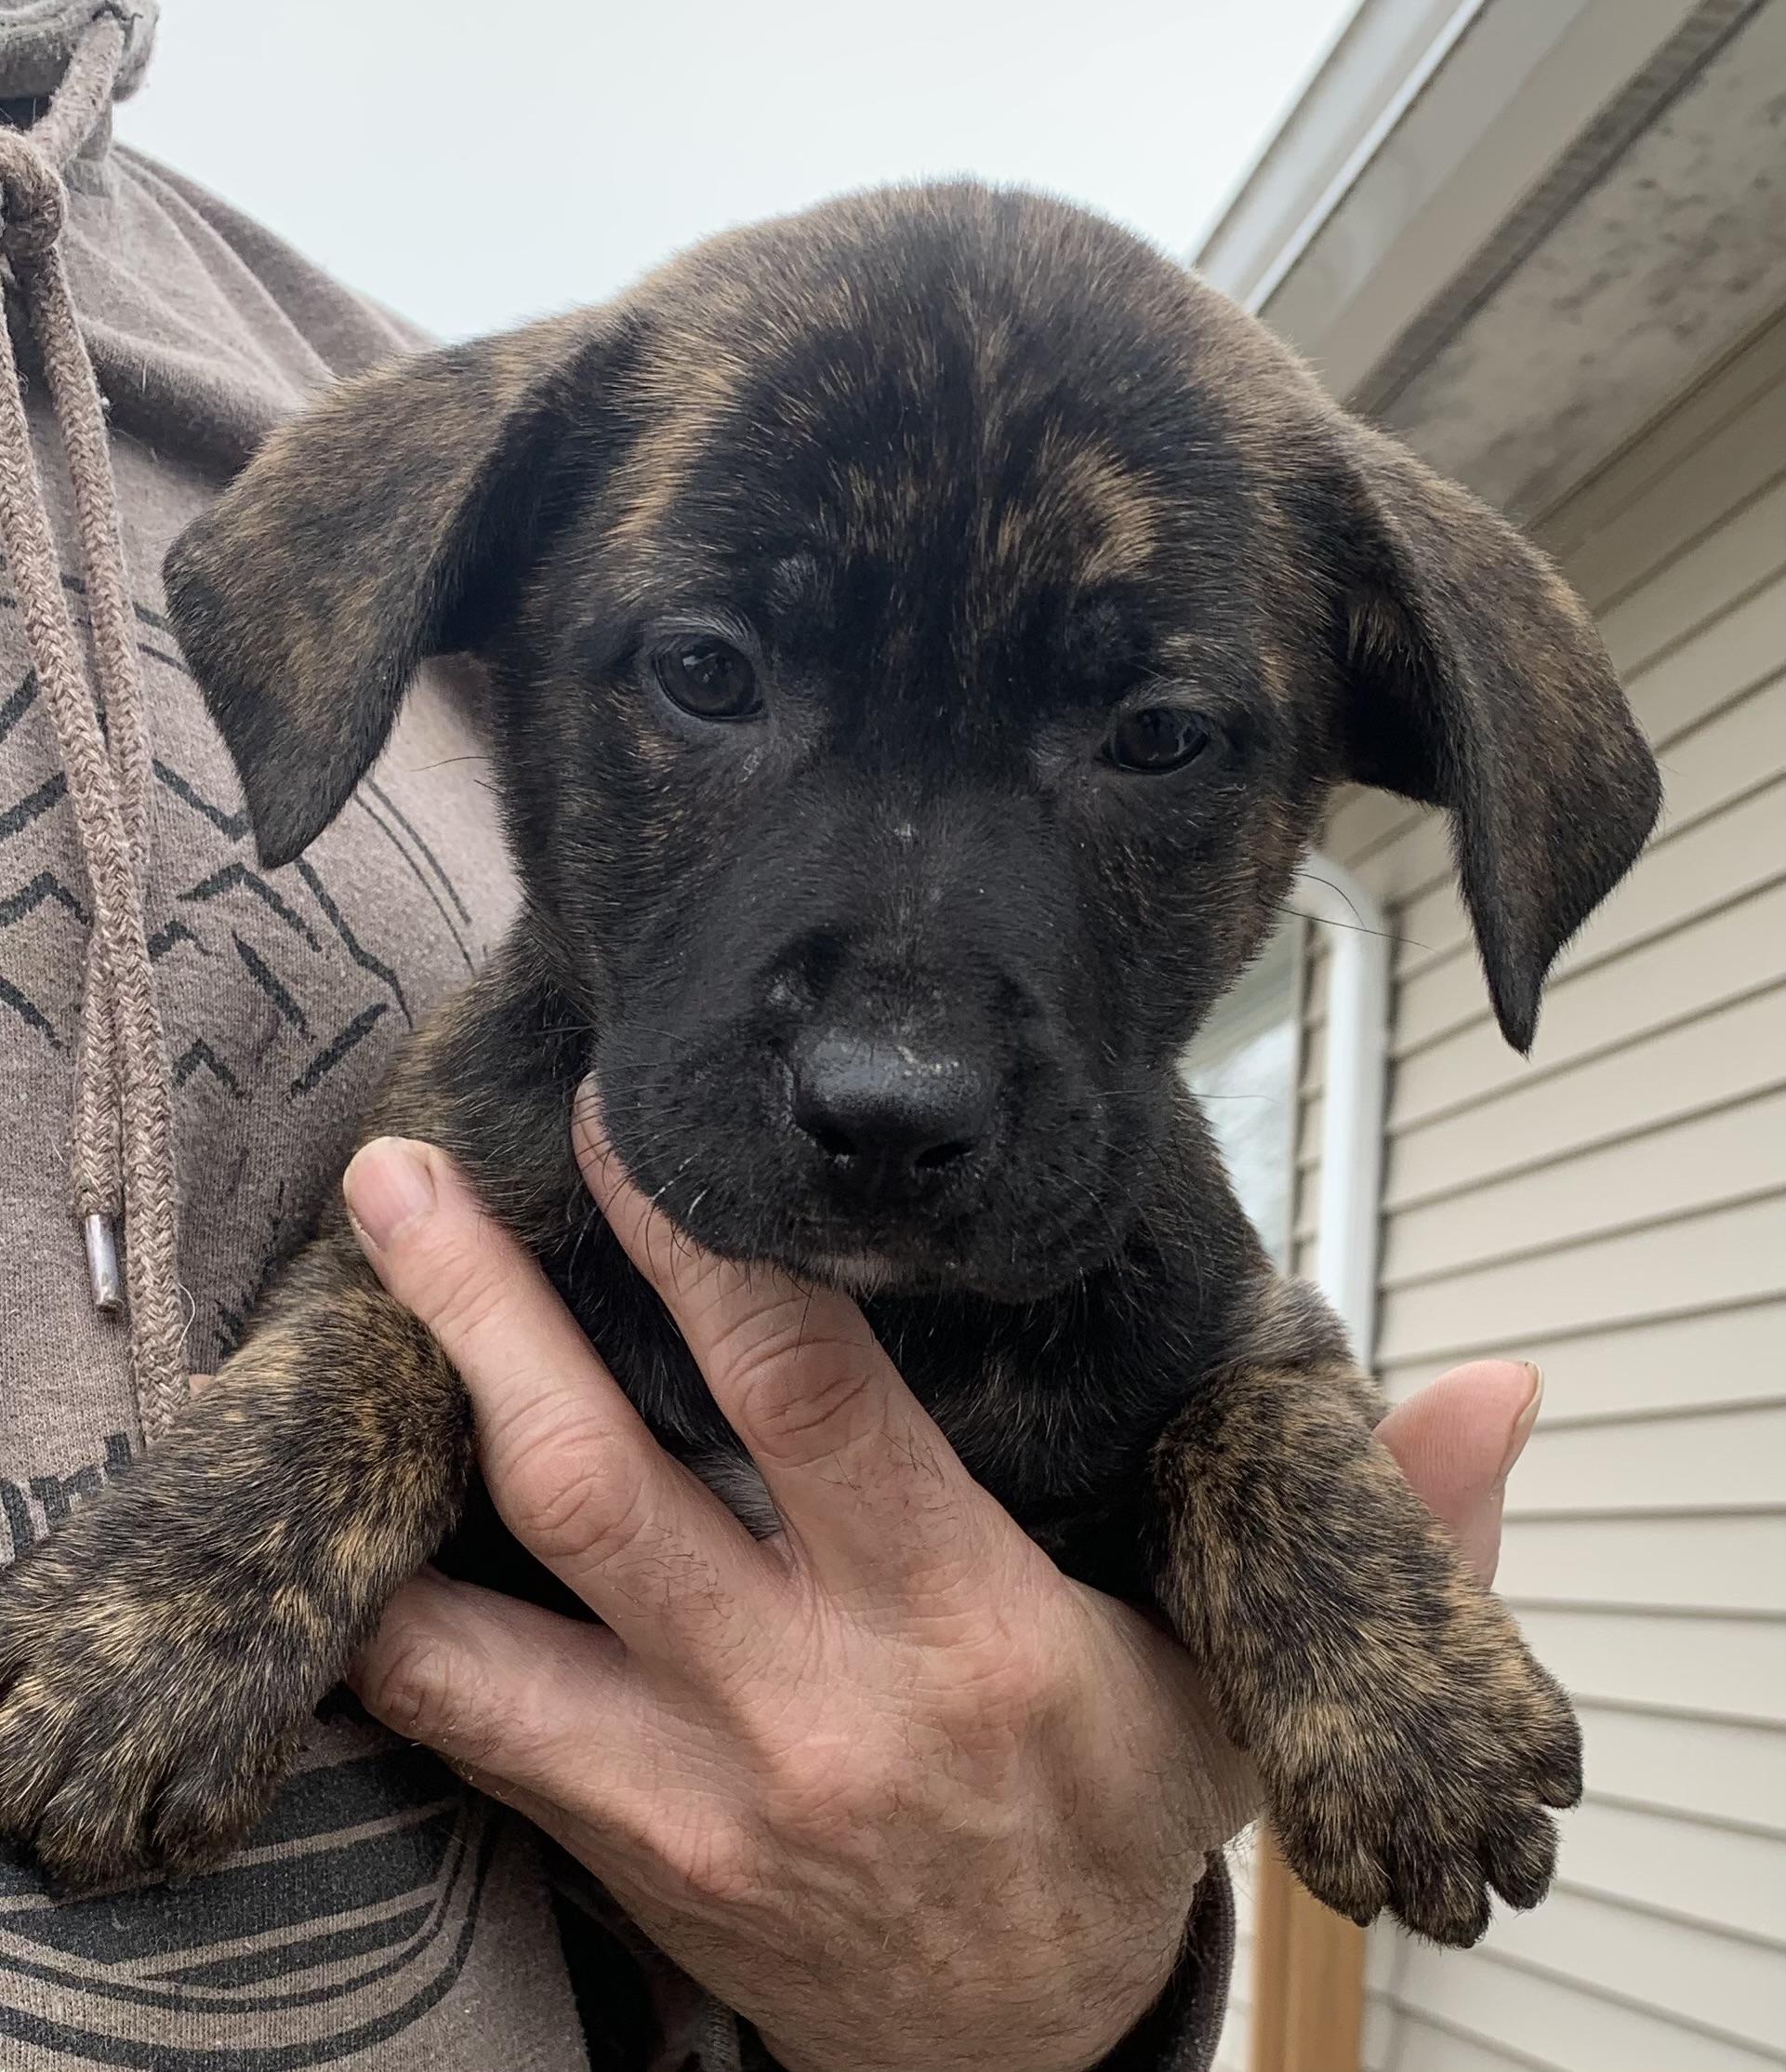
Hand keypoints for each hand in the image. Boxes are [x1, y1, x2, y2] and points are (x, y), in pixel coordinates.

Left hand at [338, 1102, 1540, 2071]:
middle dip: (487, 1314)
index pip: (816, 1398)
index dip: (714, 1251)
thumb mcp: (1241, 1683)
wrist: (1014, 2061)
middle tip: (400, 1177)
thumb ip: (1363, 1528)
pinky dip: (396, 1627)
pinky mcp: (628, 1859)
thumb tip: (1514, 1387)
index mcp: (964, 1623)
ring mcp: (693, 1793)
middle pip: (603, 1480)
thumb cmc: (1113, 1827)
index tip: (641, 1123)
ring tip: (331, 1321)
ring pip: (494, 1617)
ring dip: (405, 1468)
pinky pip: (470, 1735)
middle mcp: (806, 1700)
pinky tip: (351, 1522)